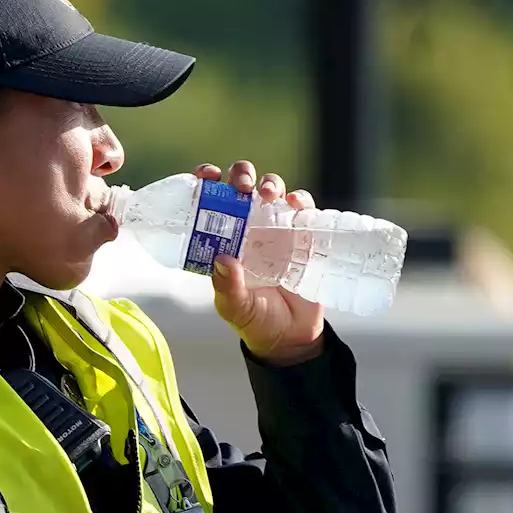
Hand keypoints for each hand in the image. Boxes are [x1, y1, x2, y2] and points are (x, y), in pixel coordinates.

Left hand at [194, 161, 325, 365]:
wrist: (290, 337)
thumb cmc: (255, 320)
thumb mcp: (235, 307)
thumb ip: (227, 287)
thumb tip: (223, 260)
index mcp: (224, 238)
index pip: (211, 200)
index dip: (208, 181)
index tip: (208, 177)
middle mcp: (248, 227)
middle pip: (243, 186)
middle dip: (241, 175)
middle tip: (241, 187)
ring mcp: (277, 229)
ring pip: (273, 190)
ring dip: (270, 183)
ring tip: (267, 194)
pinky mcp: (304, 235)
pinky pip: (304, 209)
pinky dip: (300, 199)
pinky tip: (295, 203)